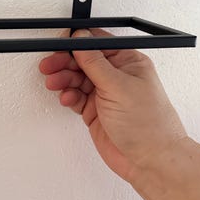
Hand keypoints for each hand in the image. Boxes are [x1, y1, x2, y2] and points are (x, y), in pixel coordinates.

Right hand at [38, 28, 187, 182]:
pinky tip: (67, 98)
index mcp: (128, 62)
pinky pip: (75, 96)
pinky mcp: (94, 110)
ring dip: (63, 79)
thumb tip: (80, 39)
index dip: (76, 43)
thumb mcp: (118, 85)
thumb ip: (94, 62)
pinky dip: (68, 96)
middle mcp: (116, 75)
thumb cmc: (148, 124)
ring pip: (76, 78)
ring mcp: (105, 93)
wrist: (150, 161)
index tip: (59, 46)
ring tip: (55, 83)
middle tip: (49, 66)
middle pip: (83, 60)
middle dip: (65, 62)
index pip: (97, 44)